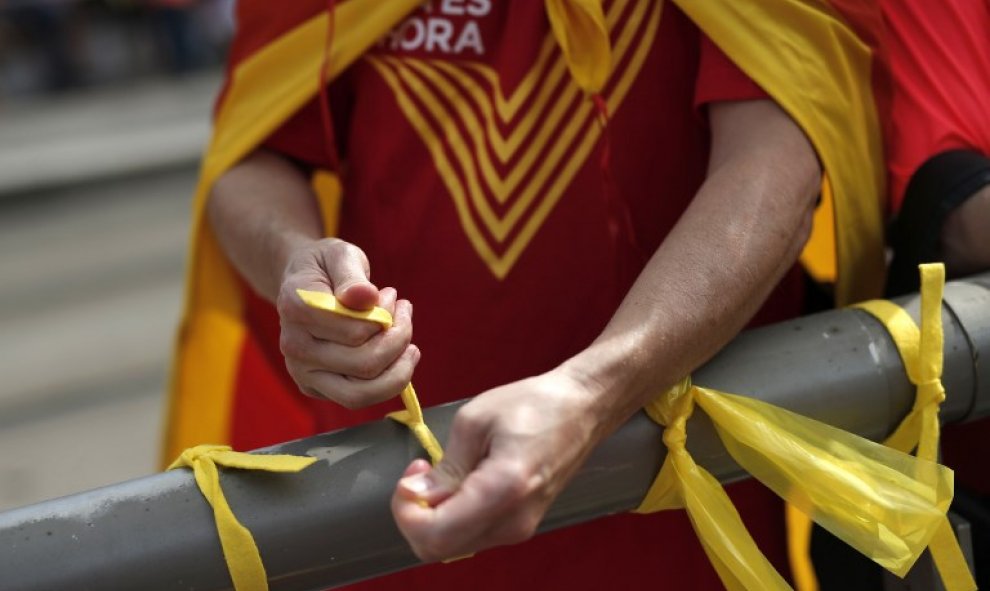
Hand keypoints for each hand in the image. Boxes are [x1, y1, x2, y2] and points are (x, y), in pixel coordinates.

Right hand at [276, 237, 419, 407]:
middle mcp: (294, 346)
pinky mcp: (314, 388)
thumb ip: (352, 275)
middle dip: (398, 339)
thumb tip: (366, 297)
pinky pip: (358, 398)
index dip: (386, 317)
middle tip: (404, 312)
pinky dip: (388, 380)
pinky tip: (397, 354)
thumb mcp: (341, 255)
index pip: (356, 331)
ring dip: (398, 370)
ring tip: (410, 345)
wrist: (302, 282)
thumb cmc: (327, 266)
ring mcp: (302, 371)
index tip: (392, 296)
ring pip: (360, 394)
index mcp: (297, 307)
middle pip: (364, 364)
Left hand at [390, 369, 603, 561]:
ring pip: (454, 545)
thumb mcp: (475, 420)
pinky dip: (453, 516)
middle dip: (415, 516)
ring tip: (440, 472)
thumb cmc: (534, 404)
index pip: (436, 535)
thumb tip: (415, 494)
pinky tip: (460, 482)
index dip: (406, 512)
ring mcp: (520, 528)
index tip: (409, 477)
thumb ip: (445, 466)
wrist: (581, 409)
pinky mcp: (521, 524)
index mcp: (502, 490)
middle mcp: (514, 521)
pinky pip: (472, 534)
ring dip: (433, 516)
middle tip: (420, 474)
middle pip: (439, 549)